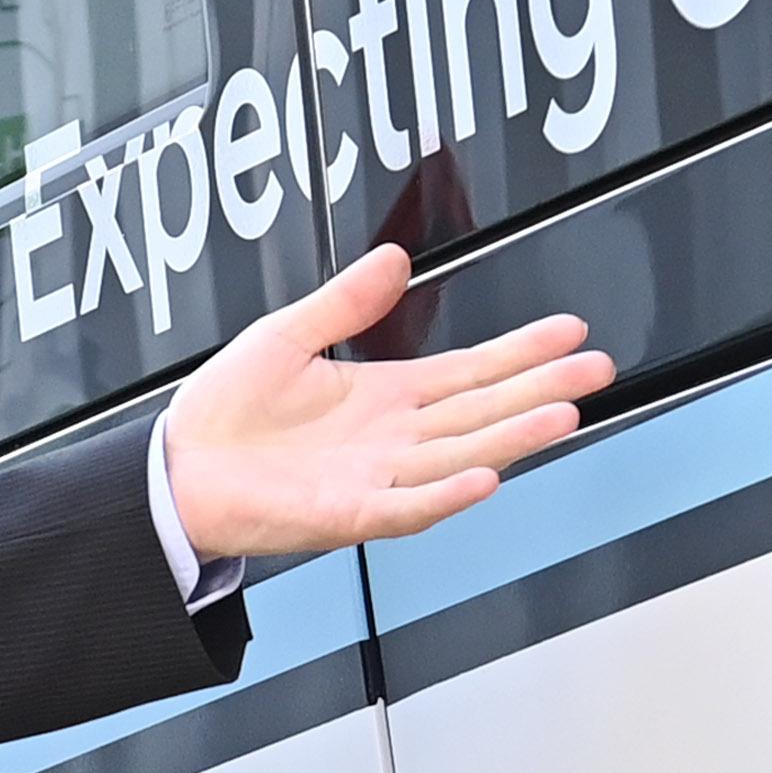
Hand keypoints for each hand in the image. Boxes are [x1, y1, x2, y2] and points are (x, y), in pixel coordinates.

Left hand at [158, 247, 607, 562]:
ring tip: (562, 413)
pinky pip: (407, 507)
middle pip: (483, 411)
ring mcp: (375, 479)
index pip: (471, 373)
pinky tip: (486, 475)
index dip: (521, 352)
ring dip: (513, 437)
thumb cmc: (224, 415)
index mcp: (385, 397)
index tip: (568, 331)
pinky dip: (447, 493)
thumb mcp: (287, 334)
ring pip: (461, 455)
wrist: (175, 471)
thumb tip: (394, 258)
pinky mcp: (346, 515)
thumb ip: (344, 301)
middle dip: (542, 388)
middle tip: (595, 368)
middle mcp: (392, 440)